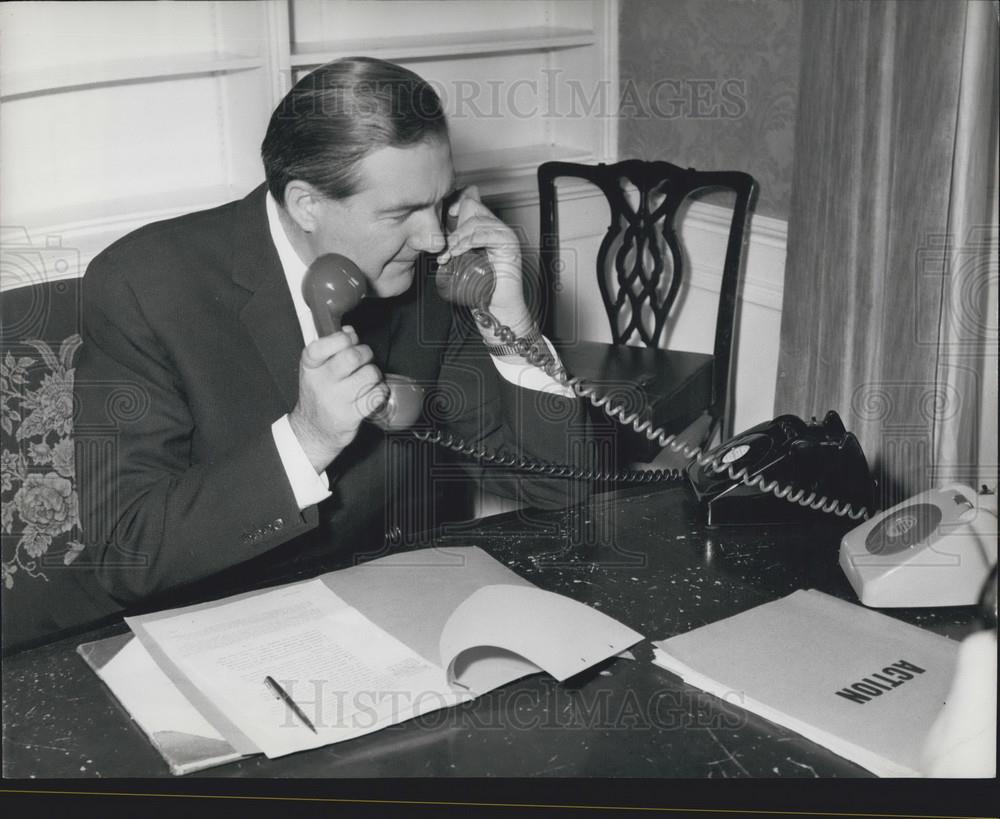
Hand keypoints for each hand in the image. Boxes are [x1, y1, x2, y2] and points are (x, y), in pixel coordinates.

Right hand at [288, 326, 388, 471]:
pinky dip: (380, 390)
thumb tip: (349, 330)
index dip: (343, 338)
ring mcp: (336, 400)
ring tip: (367, 379)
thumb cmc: (319, 395)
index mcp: (310, 367)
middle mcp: (321, 383)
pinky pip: (377, 394)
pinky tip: (372, 392)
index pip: (323, 345)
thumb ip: (331, 348)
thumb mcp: (316, 369)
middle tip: (364, 359)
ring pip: (369, 374)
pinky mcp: (351, 416)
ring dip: (374, 374)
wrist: (314, 431)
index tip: (350, 339)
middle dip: (365, 353)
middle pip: (352, 357)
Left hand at [437, 186, 534, 336]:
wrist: (497, 307)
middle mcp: (497, 227)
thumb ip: (453, 246)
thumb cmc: (481, 287)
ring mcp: (504, 234)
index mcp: (487, 227)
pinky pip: (486, 234)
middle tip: (445, 249)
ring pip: (476, 222)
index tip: (442, 226)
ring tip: (449, 255)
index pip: (470, 203)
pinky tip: (458, 251)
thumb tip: (434, 237)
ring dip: (458, 238)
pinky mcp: (510, 244)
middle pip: (472, 208)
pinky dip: (469, 241)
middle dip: (454, 229)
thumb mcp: (461, 261)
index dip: (454, 208)